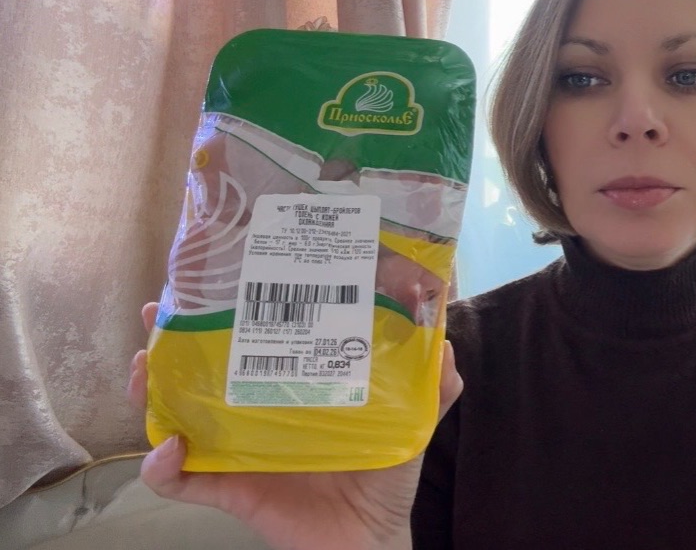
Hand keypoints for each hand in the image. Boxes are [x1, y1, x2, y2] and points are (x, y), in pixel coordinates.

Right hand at [128, 303, 463, 549]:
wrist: (371, 536)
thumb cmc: (387, 474)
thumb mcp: (415, 420)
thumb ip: (433, 383)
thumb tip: (442, 340)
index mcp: (294, 385)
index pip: (255, 338)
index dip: (229, 310)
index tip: (214, 279)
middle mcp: (257, 411)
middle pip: (200, 366)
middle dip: (172, 337)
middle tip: (158, 313)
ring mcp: (236, 449)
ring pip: (176, 413)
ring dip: (152, 388)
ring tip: (146, 366)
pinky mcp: (228, 491)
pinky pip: (181, 481)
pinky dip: (163, 467)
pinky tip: (168, 448)